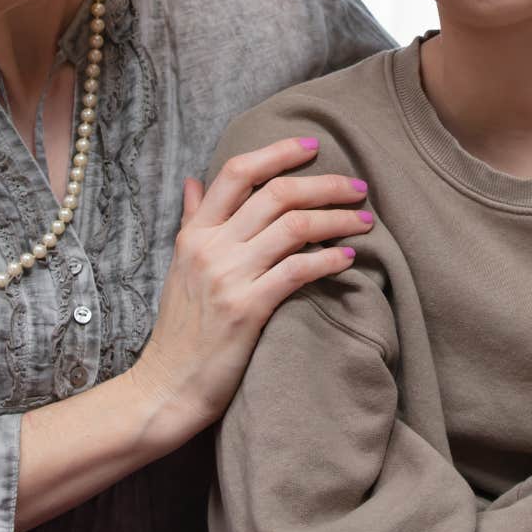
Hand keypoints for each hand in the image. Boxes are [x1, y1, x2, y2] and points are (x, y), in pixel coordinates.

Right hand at [129, 137, 372, 439]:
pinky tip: (347, 257)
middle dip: (325, 185)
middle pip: (276, 194)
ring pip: (293, 227)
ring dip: (337, 219)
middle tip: (358, 187)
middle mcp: (211, 247)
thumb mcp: (179, 265)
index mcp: (195, 232)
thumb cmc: (180, 327)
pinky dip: (328, 259)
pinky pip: (297, 270)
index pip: (237, 172)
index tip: (313, 147)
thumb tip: (192, 180)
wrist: (167, 384)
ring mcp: (229, 277)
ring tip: (364, 221)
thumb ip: (191, 220)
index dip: (278, 153)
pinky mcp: (247, 309)